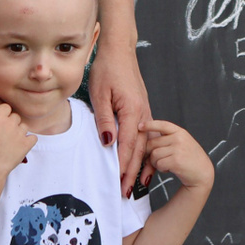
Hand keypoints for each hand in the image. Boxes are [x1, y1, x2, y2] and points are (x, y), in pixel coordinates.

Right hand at [0, 103, 36, 178]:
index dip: (4, 113)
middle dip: (12, 123)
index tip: (2, 119)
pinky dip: (29, 141)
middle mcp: (10, 123)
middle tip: (7, 133)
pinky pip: (33, 137)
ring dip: (20, 132)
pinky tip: (23, 145)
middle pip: (16, 116)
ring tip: (13, 141)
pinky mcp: (27, 143)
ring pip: (24, 126)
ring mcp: (20, 133)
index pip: (6, 107)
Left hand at [90, 44, 153, 193]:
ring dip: (138, 165)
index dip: (123, 166)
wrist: (120, 51)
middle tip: (125, 193)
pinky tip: (139, 163)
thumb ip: (104, 119)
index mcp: (132, 110)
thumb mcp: (100, 94)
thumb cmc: (107, 69)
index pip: (128, 145)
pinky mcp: (142, 111)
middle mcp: (143, 114)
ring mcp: (145, 113)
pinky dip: (142, 152)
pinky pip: (144, 137)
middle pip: (139, 149)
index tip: (118, 183)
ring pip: (144, 144)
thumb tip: (108, 143)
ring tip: (133, 184)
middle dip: (132, 172)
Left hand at [141, 120, 213, 193]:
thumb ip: (167, 140)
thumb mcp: (181, 143)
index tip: (140, 126)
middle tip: (155, 160)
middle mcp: (179, 138)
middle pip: (152, 143)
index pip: (162, 124)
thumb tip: (146, 146)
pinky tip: (169, 169)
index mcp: (180, 132)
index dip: (149, 124)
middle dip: (150, 153)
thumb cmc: (190, 160)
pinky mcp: (176, 160)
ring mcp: (178, 148)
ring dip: (156, 163)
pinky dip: (161, 169)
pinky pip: (158, 164)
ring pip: (154, 155)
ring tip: (166, 164)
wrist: (203, 173)